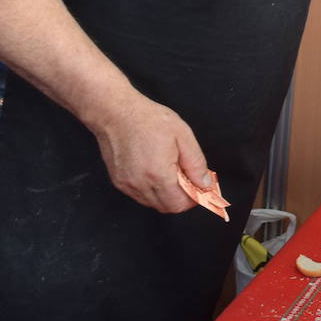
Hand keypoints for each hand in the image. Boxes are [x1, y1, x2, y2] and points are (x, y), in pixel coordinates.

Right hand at [87, 91, 210, 212]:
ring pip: (152, 203)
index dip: (193, 199)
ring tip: (172, 172)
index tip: (200, 188)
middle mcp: (140, 184)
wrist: (116, 113)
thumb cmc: (148, 120)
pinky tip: (156, 172)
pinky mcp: (118, 182)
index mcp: (159, 174)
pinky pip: (140, 195)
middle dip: (181, 198)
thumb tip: (204, 183)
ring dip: (166, 195)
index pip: (179, 204)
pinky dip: (152, 190)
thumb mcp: (182, 136)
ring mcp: (127, 185)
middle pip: (166, 207)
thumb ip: (195, 163)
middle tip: (188, 179)